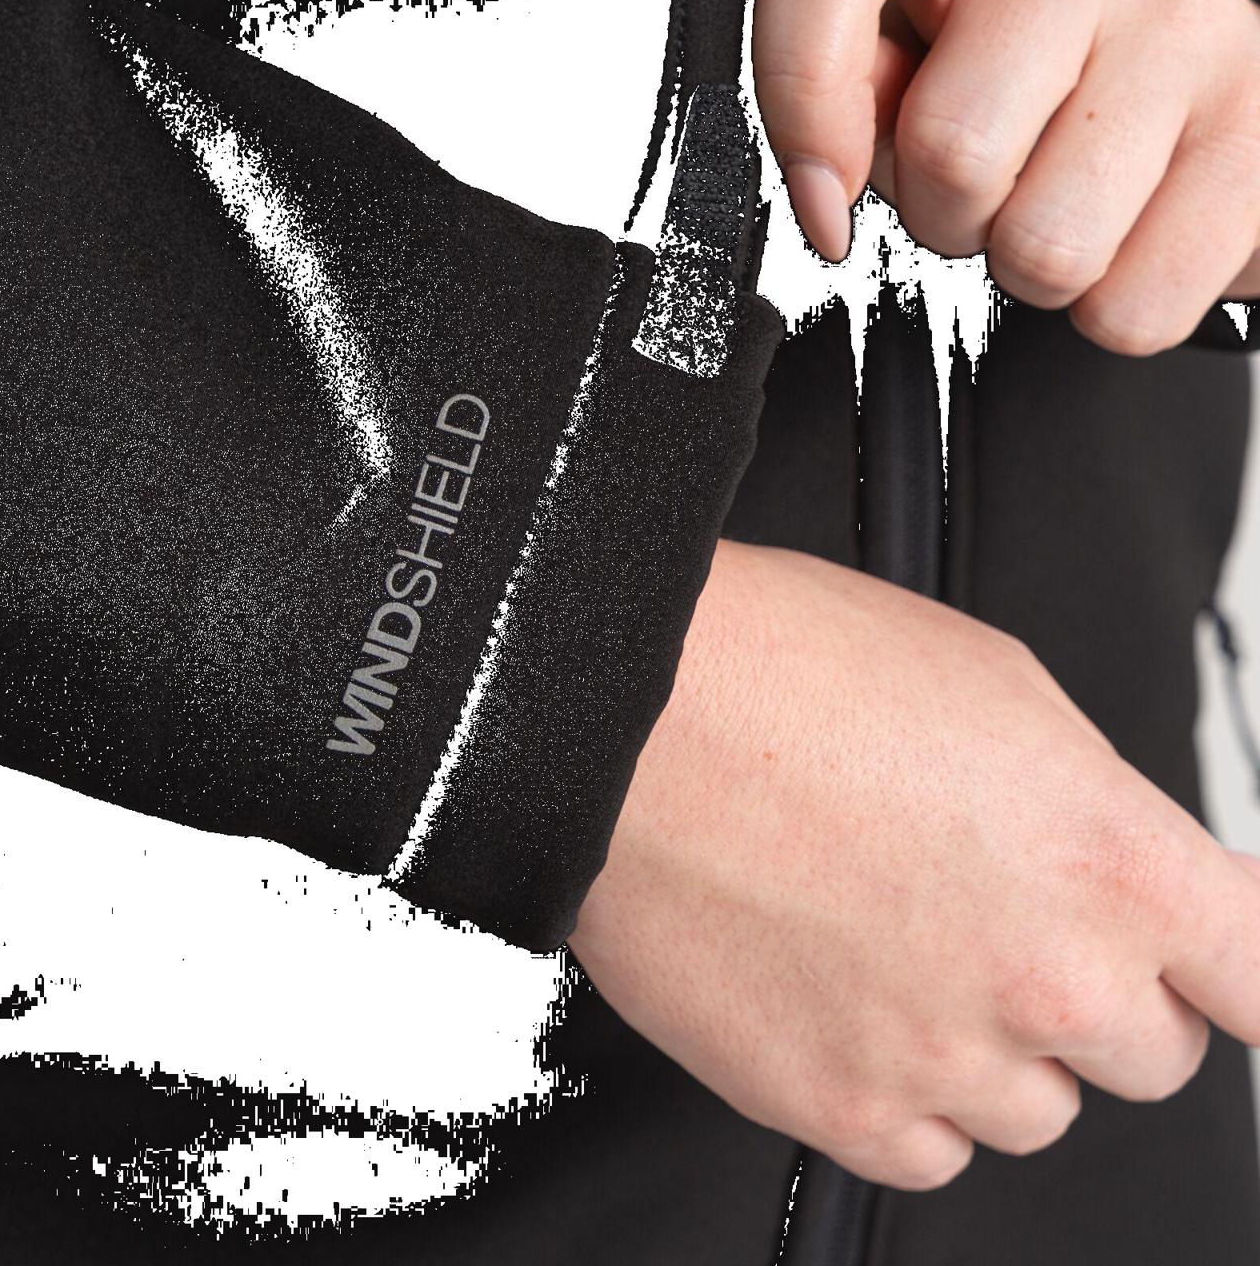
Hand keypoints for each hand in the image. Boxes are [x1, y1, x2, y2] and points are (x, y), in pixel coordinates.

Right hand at [569, 540, 1259, 1189]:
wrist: (624, 716)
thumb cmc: (781, 669)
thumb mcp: (993, 687)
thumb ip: (1090, 809)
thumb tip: (1108, 865)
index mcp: (1110, 863)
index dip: (1240, 964)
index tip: (1222, 966)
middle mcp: (1047, 979)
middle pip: (1154, 1052)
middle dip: (1092, 986)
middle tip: (997, 913)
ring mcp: (944, 1058)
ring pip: (1038, 1109)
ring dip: (992, 1043)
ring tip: (897, 944)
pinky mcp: (838, 1107)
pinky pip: (931, 1153)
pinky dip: (908, 1093)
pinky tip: (853, 1004)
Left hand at [752, 0, 1259, 351]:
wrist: (1165, 41)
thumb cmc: (1002, 48)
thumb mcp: (890, 35)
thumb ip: (830, 89)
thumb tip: (831, 195)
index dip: (801, 102)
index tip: (825, 185)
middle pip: (955, 154)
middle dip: (940, 210)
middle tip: (974, 177)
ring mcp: (1196, 23)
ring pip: (1050, 248)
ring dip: (1025, 263)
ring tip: (1045, 193)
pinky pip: (1137, 306)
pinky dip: (1108, 302)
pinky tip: (1116, 226)